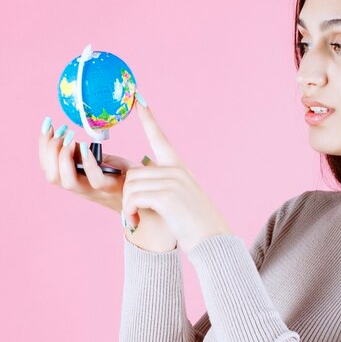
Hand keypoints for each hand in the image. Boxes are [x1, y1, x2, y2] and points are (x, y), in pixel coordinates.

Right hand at [38, 115, 161, 233]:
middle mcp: (80, 187)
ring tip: (70, 138)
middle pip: (52, 176)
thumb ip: (83, 155)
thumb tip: (68, 136)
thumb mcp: (97, 162)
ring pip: (66, 181)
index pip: (48, 167)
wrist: (144, 194)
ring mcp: (94, 190)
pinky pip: (93, 179)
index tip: (48, 126)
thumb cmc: (121, 175)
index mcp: (74, 179)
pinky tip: (84, 146)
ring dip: (62, 157)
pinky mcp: (111, 188)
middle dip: (49, 151)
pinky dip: (86, 162)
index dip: (43, 147)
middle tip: (60, 131)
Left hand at [119, 97, 232, 251]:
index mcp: (179, 167)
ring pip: (131, 186)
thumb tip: (134, 184)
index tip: (139, 99)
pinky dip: (130, 211)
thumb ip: (161, 186)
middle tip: (132, 213)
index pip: (160, 137)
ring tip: (135, 218)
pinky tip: (136, 220)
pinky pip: (133, 197)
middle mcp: (175, 170)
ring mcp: (172, 182)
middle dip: (127, 195)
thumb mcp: (179, 199)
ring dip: (127, 205)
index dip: (148, 118)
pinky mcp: (166, 196)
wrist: (213, 241)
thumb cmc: (195, 226)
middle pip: (133, 173)